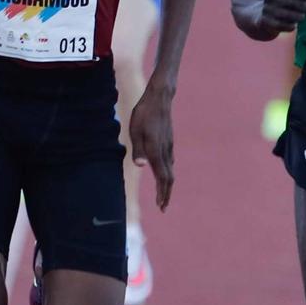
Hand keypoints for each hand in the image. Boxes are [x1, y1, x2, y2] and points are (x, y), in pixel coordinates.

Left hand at [129, 81, 175, 209]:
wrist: (159, 98)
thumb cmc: (143, 113)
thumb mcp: (135, 130)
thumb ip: (138, 149)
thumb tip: (139, 165)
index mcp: (156, 151)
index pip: (162, 177)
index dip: (162, 193)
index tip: (161, 206)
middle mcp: (165, 151)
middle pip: (169, 177)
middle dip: (166, 193)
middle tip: (163, 207)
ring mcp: (168, 146)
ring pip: (170, 169)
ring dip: (166, 184)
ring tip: (162, 194)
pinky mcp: (168, 141)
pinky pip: (169, 161)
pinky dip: (166, 172)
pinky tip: (163, 173)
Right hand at [258, 0, 305, 36]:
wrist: (262, 17)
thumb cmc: (283, 3)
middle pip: (290, 2)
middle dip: (302, 6)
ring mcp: (266, 9)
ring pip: (287, 15)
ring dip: (298, 16)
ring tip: (302, 17)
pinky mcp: (265, 22)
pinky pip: (281, 25)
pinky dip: (290, 26)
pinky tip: (294, 26)